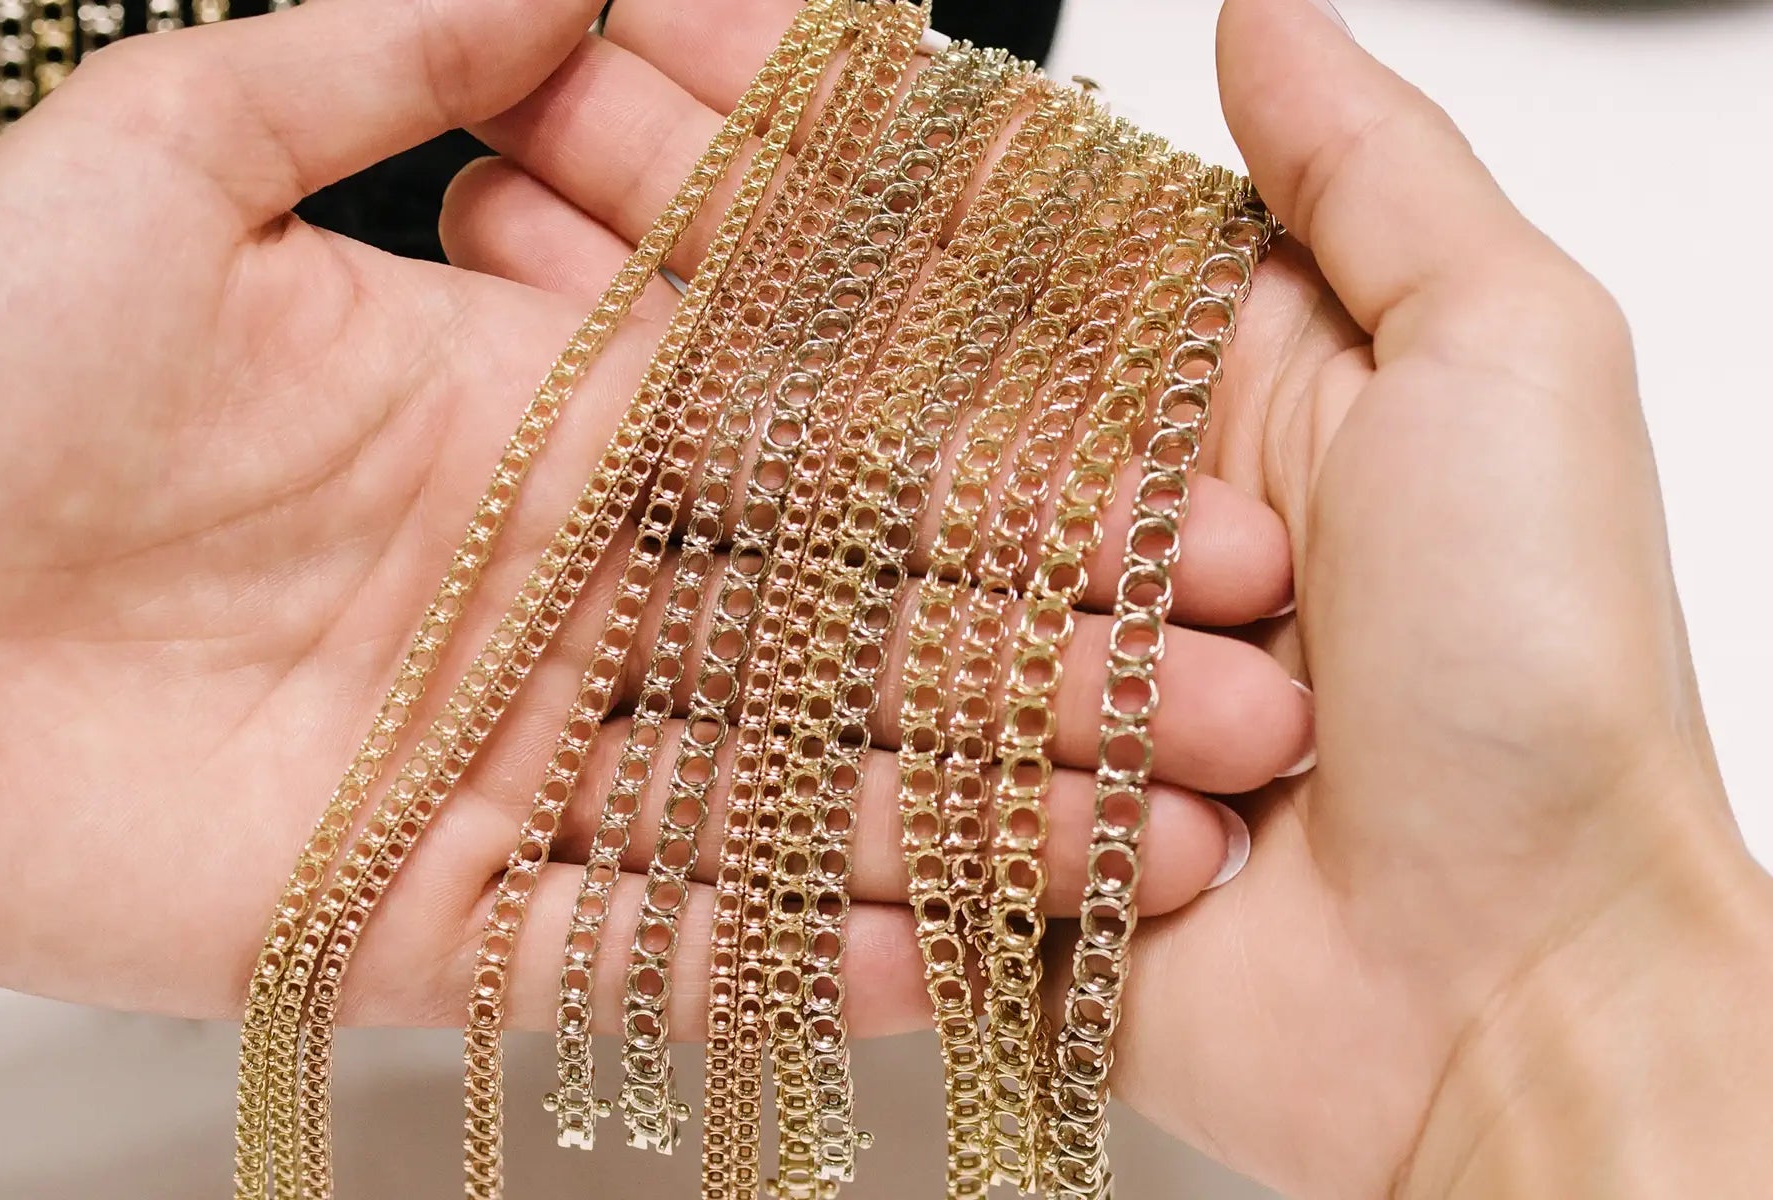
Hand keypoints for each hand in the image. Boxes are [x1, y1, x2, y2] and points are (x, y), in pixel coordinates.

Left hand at [0, 0, 1308, 1041]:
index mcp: (503, 395)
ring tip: (1172, 820)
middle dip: (1036, 635)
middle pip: (830, 606)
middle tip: (1250, 665)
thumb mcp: (166, 142)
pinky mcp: (404, 908)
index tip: (1157, 446)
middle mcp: (524, 576)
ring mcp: (479, 753)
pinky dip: (785, 952)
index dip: (977, 430)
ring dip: (968, 797)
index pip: (797, 408)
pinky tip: (944, 946)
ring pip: (772, 775)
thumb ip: (392, 36)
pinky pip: (631, 935)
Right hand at [437, 0, 1772, 1193]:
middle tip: (490, 165)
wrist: (1509, 997)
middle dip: (651, 248)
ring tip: (463, 320)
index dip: (789, 126)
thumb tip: (1269, 6)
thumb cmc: (1533, 680)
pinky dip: (644, 642)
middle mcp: (1054, 521)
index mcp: (1175, 388)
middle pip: (808, 357)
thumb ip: (1374, 173)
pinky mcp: (918, 813)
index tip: (638, 40)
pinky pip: (764, 719)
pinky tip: (512, 569)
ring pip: (756, 526)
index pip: (937, 224)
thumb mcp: (1505, 363)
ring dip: (608, 431)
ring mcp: (972, 672)